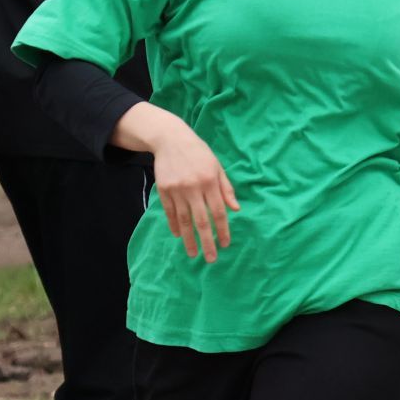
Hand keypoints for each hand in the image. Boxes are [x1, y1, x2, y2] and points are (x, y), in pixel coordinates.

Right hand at [149, 119, 239, 262]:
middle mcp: (194, 188)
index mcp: (210, 182)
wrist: (171, 140)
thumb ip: (226, 189)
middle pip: (201, 221)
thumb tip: (236, 210)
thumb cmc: (200, 154)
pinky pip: (170, 212)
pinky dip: (174, 225)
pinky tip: (178, 236)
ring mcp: (177, 190)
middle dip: (207, 241)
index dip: (222, 230)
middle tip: (211, 258)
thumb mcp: (217, 167)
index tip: (225, 244)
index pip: (218, 212)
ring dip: (189, 239)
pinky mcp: (164, 190)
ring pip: (184, 220)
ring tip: (193, 253)